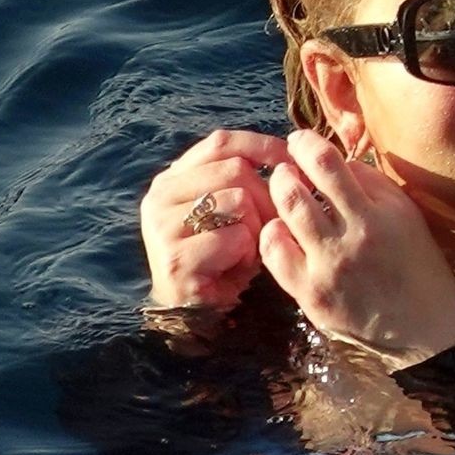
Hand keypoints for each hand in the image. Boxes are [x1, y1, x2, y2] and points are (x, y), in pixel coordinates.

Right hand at [140, 127, 291, 310]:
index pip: (221, 142)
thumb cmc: (224, 257)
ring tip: (245, 251)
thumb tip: (293, 160)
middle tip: (275, 225)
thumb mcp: (235, 210)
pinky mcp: (174, 258)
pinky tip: (235, 269)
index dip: (262, 146)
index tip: (294, 160)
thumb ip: (248, 180)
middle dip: (267, 196)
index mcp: (173, 177)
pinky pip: (234, 238)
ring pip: (237, 201)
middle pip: (235, 170)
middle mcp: (160, 194)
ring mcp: (162, 226)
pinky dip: (246, 255)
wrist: (198, 312)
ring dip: (256, 229)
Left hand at [258, 129, 454, 368]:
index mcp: (380, 215)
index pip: (328, 163)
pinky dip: (273, 234)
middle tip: (286, 168)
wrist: (425, 334)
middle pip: (295, 189)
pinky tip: (283, 232)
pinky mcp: (312, 296)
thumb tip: (338, 161)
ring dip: (277, 197)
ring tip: (283, 194)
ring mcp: (328, 270)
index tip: (300, 141)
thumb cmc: (420, 270)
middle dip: (284, 170)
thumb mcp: (409, 218)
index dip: (305, 144)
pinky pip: (275, 254)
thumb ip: (374, 185)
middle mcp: (352, 239)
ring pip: (283, 216)